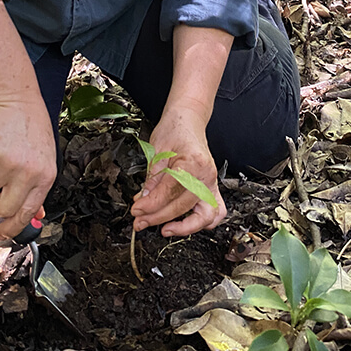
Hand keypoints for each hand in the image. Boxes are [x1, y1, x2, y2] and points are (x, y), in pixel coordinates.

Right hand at [0, 99, 55, 240]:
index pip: (27, 212)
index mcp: (44, 178)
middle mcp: (27, 173)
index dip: (12, 227)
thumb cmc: (30, 128)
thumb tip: (34, 215)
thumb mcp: (43, 160)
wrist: (17, 100)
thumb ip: (36, 187)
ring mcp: (7, 163)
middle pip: (0, 208)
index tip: (1, 234)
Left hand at [130, 105, 225, 235]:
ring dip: (185, 227)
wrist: (187, 120)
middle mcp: (207, 175)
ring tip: (164, 230)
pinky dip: (201, 223)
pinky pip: (214, 213)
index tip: (136, 211)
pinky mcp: (211, 188)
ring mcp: (212, 183)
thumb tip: (143, 201)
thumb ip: (151, 179)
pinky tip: (182, 224)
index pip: (170, 192)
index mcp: (193, 162)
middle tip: (140, 221)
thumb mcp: (156, 151)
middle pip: (183, 206)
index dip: (151, 205)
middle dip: (159, 217)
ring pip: (206, 216)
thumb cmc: (174, 129)